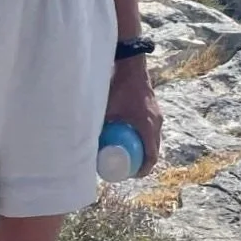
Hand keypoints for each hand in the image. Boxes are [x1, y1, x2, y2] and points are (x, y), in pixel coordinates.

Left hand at [106, 59, 162, 177]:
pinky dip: (145, 137)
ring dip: (144, 148)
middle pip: (153, 149)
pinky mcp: (154, 109)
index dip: (143, 169)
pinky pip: (152, 129)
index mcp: (147, 126)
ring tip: (129, 153)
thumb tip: (83, 143)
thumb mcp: (106, 110)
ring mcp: (157, 115)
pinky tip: (132, 136)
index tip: (132, 174)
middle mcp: (156, 122)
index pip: (151, 155)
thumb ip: (97, 126)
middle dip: (142, 161)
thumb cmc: (118, 87)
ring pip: (153, 139)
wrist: (130, 65)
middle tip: (128, 166)